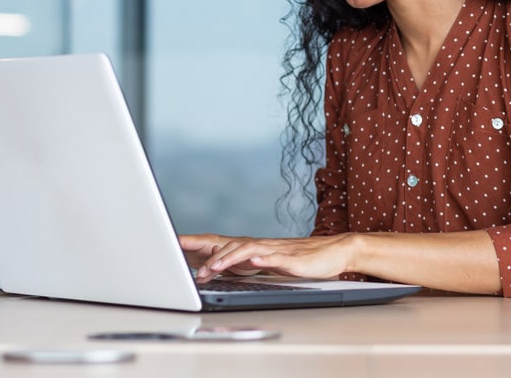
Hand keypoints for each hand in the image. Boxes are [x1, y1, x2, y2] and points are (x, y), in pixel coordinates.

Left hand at [178, 233, 354, 283]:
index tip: (176, 246)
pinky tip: (253, 260)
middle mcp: (263, 245)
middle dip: (208, 255)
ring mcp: (278, 251)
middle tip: (190, 268)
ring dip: (229, 259)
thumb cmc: (303, 259)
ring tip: (214, 267)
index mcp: (256, 247)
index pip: (222, 243)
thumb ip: (249, 263)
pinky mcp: (293, 259)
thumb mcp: (269, 264)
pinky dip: (263, 258)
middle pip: (231, 246)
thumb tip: (224, 266)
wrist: (335, 252)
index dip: (199, 244)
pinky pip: (276, 258)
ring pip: (249, 251)